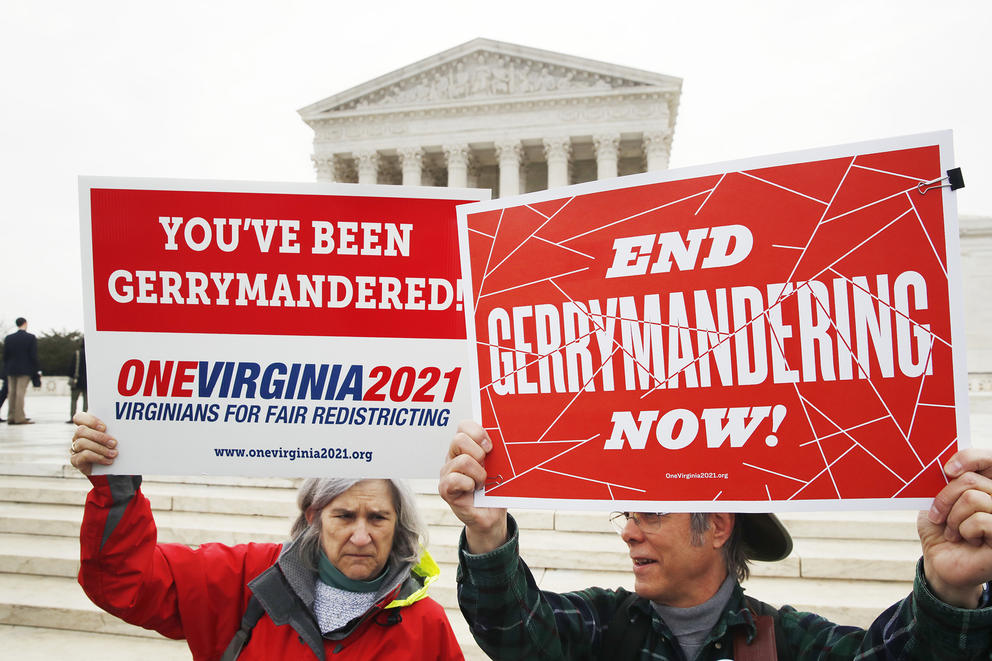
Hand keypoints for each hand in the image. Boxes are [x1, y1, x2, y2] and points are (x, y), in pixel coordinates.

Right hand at [69, 412, 117, 475]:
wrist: (110, 468)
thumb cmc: (112, 448)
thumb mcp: (113, 437)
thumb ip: (113, 430)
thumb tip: (124, 427)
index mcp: (86, 427)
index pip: (79, 418)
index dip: (90, 420)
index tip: (104, 427)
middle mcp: (78, 436)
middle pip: (81, 430)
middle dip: (99, 436)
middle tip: (114, 442)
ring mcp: (75, 448)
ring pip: (82, 443)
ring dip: (100, 448)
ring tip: (114, 453)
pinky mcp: (76, 460)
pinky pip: (84, 456)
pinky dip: (98, 458)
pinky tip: (109, 460)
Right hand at [438, 420, 507, 553]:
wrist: (491, 513)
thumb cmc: (494, 486)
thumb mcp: (498, 464)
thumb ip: (495, 449)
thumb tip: (507, 434)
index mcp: (466, 446)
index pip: (464, 426)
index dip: (478, 433)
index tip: (491, 447)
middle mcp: (453, 456)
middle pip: (459, 439)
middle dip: (479, 453)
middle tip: (486, 465)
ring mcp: (447, 472)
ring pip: (462, 461)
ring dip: (478, 473)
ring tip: (481, 482)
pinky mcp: (444, 489)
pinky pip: (454, 480)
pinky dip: (469, 485)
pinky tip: (473, 490)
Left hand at [919, 448, 991, 606]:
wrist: (940, 560)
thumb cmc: (941, 528)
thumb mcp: (938, 500)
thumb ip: (946, 481)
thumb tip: (945, 463)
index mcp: (987, 485)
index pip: (989, 459)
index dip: (971, 457)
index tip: (947, 469)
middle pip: (972, 480)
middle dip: (945, 497)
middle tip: (938, 515)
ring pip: (974, 498)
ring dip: (953, 517)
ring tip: (954, 531)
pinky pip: (981, 520)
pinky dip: (964, 530)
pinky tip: (968, 541)